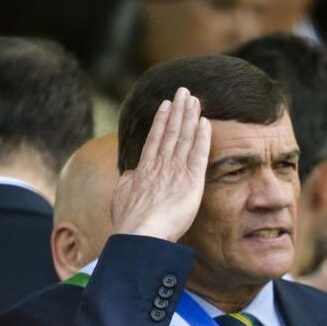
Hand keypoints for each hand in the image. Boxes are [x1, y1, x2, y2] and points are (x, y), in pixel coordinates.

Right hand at [111, 87, 210, 241]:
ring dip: (190, 116)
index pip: (155, 139)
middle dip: (178, 110)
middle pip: (171, 132)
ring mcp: (175, 172)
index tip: (166, 105)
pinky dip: (202, 137)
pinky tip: (205, 121)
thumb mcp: (121, 198)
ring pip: (184, 138)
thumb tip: (131, 173)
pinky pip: (199, 154)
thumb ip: (127, 182)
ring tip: (194, 98)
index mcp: (143, 170)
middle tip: (184, 91)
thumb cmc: (129, 222)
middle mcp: (159, 166)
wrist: (140, 234)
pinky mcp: (191, 181)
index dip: (161, 121)